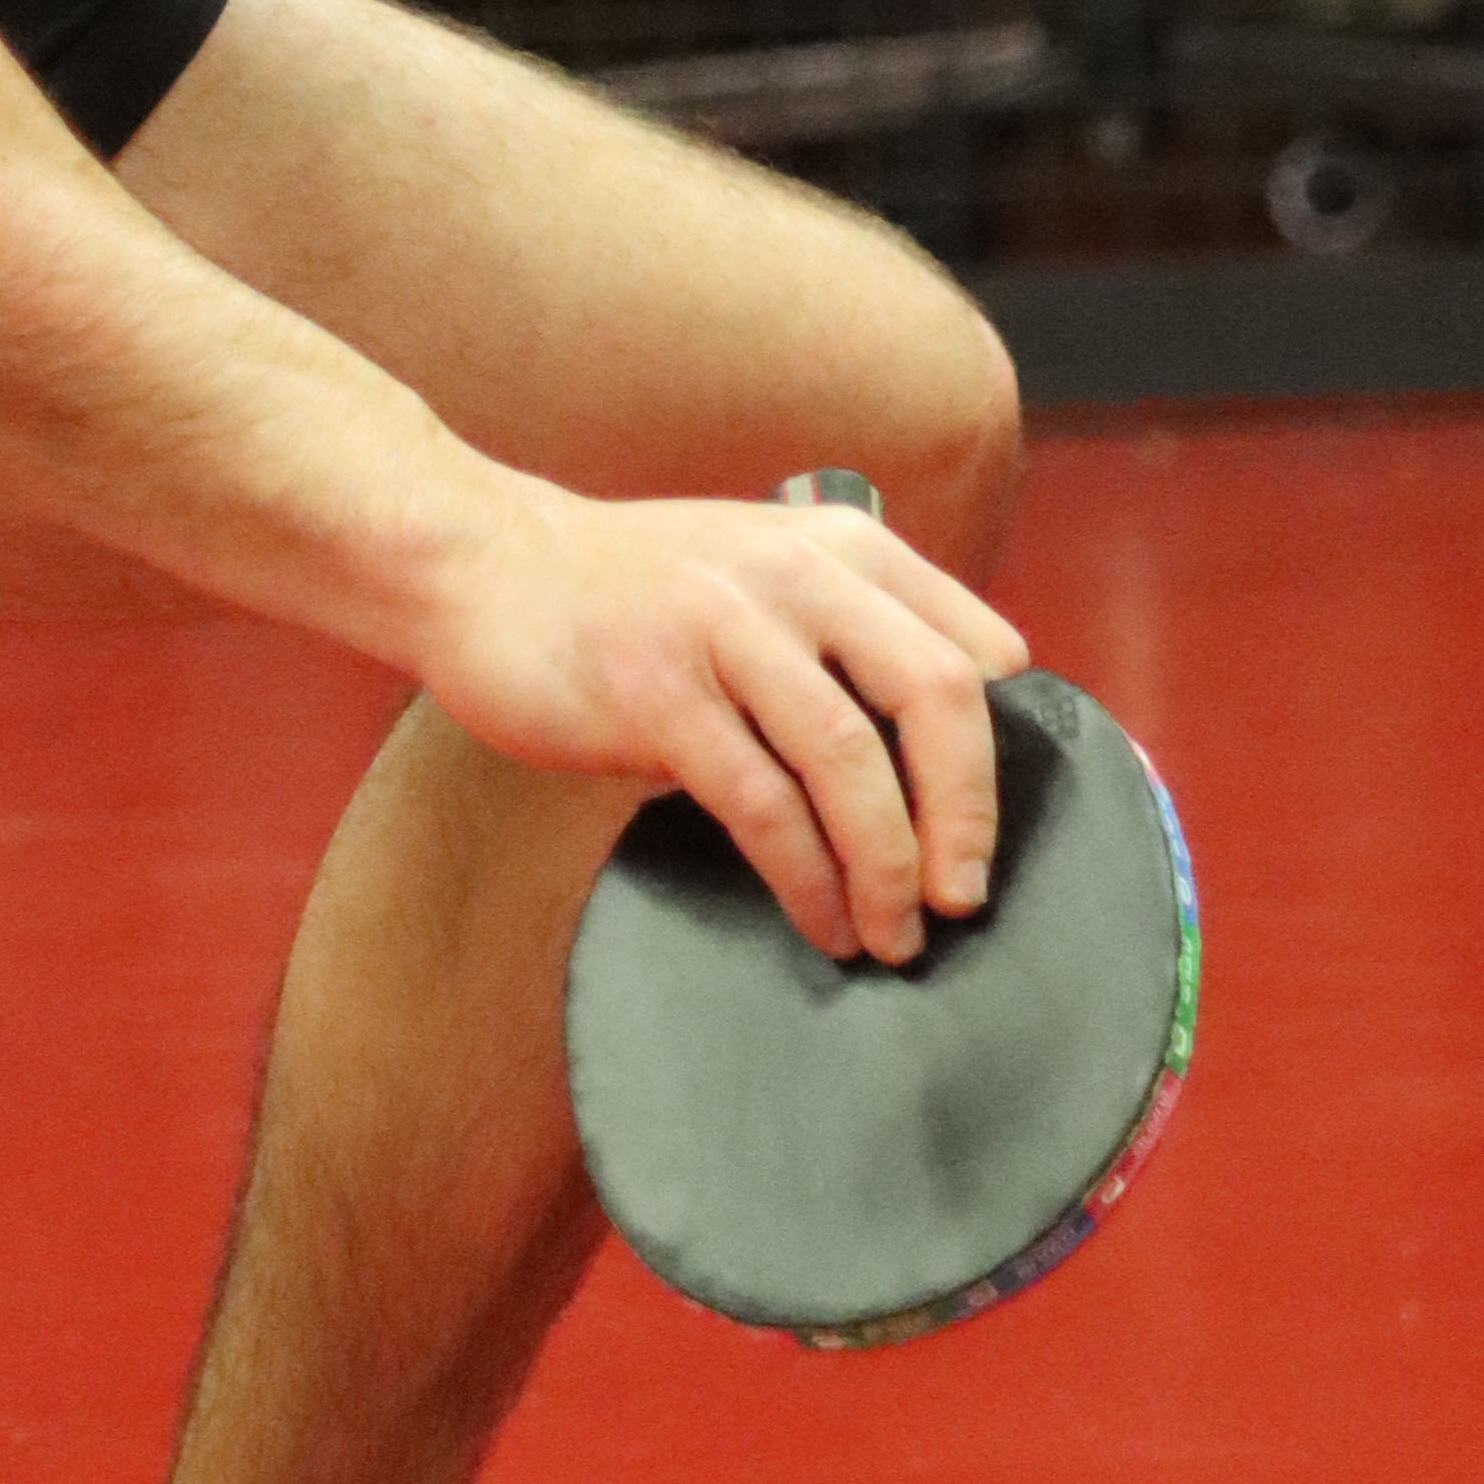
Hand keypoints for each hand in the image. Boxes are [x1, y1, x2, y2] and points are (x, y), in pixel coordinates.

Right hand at [412, 477, 1024, 961]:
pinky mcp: (659, 694)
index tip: (991, 834)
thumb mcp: (761, 573)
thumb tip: (936, 763)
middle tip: (964, 900)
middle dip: (965, 814)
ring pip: (850, 758)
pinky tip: (821, 920)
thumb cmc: (631, 591)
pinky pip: (762, 802)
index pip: (972, 648)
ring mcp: (725, 629)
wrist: (482, 565)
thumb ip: (844, 635)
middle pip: (937, 696)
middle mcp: (797, 574)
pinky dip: (807, 876)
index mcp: (841, 547)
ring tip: (894, 936)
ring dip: (888, 867)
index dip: (1001, 754)